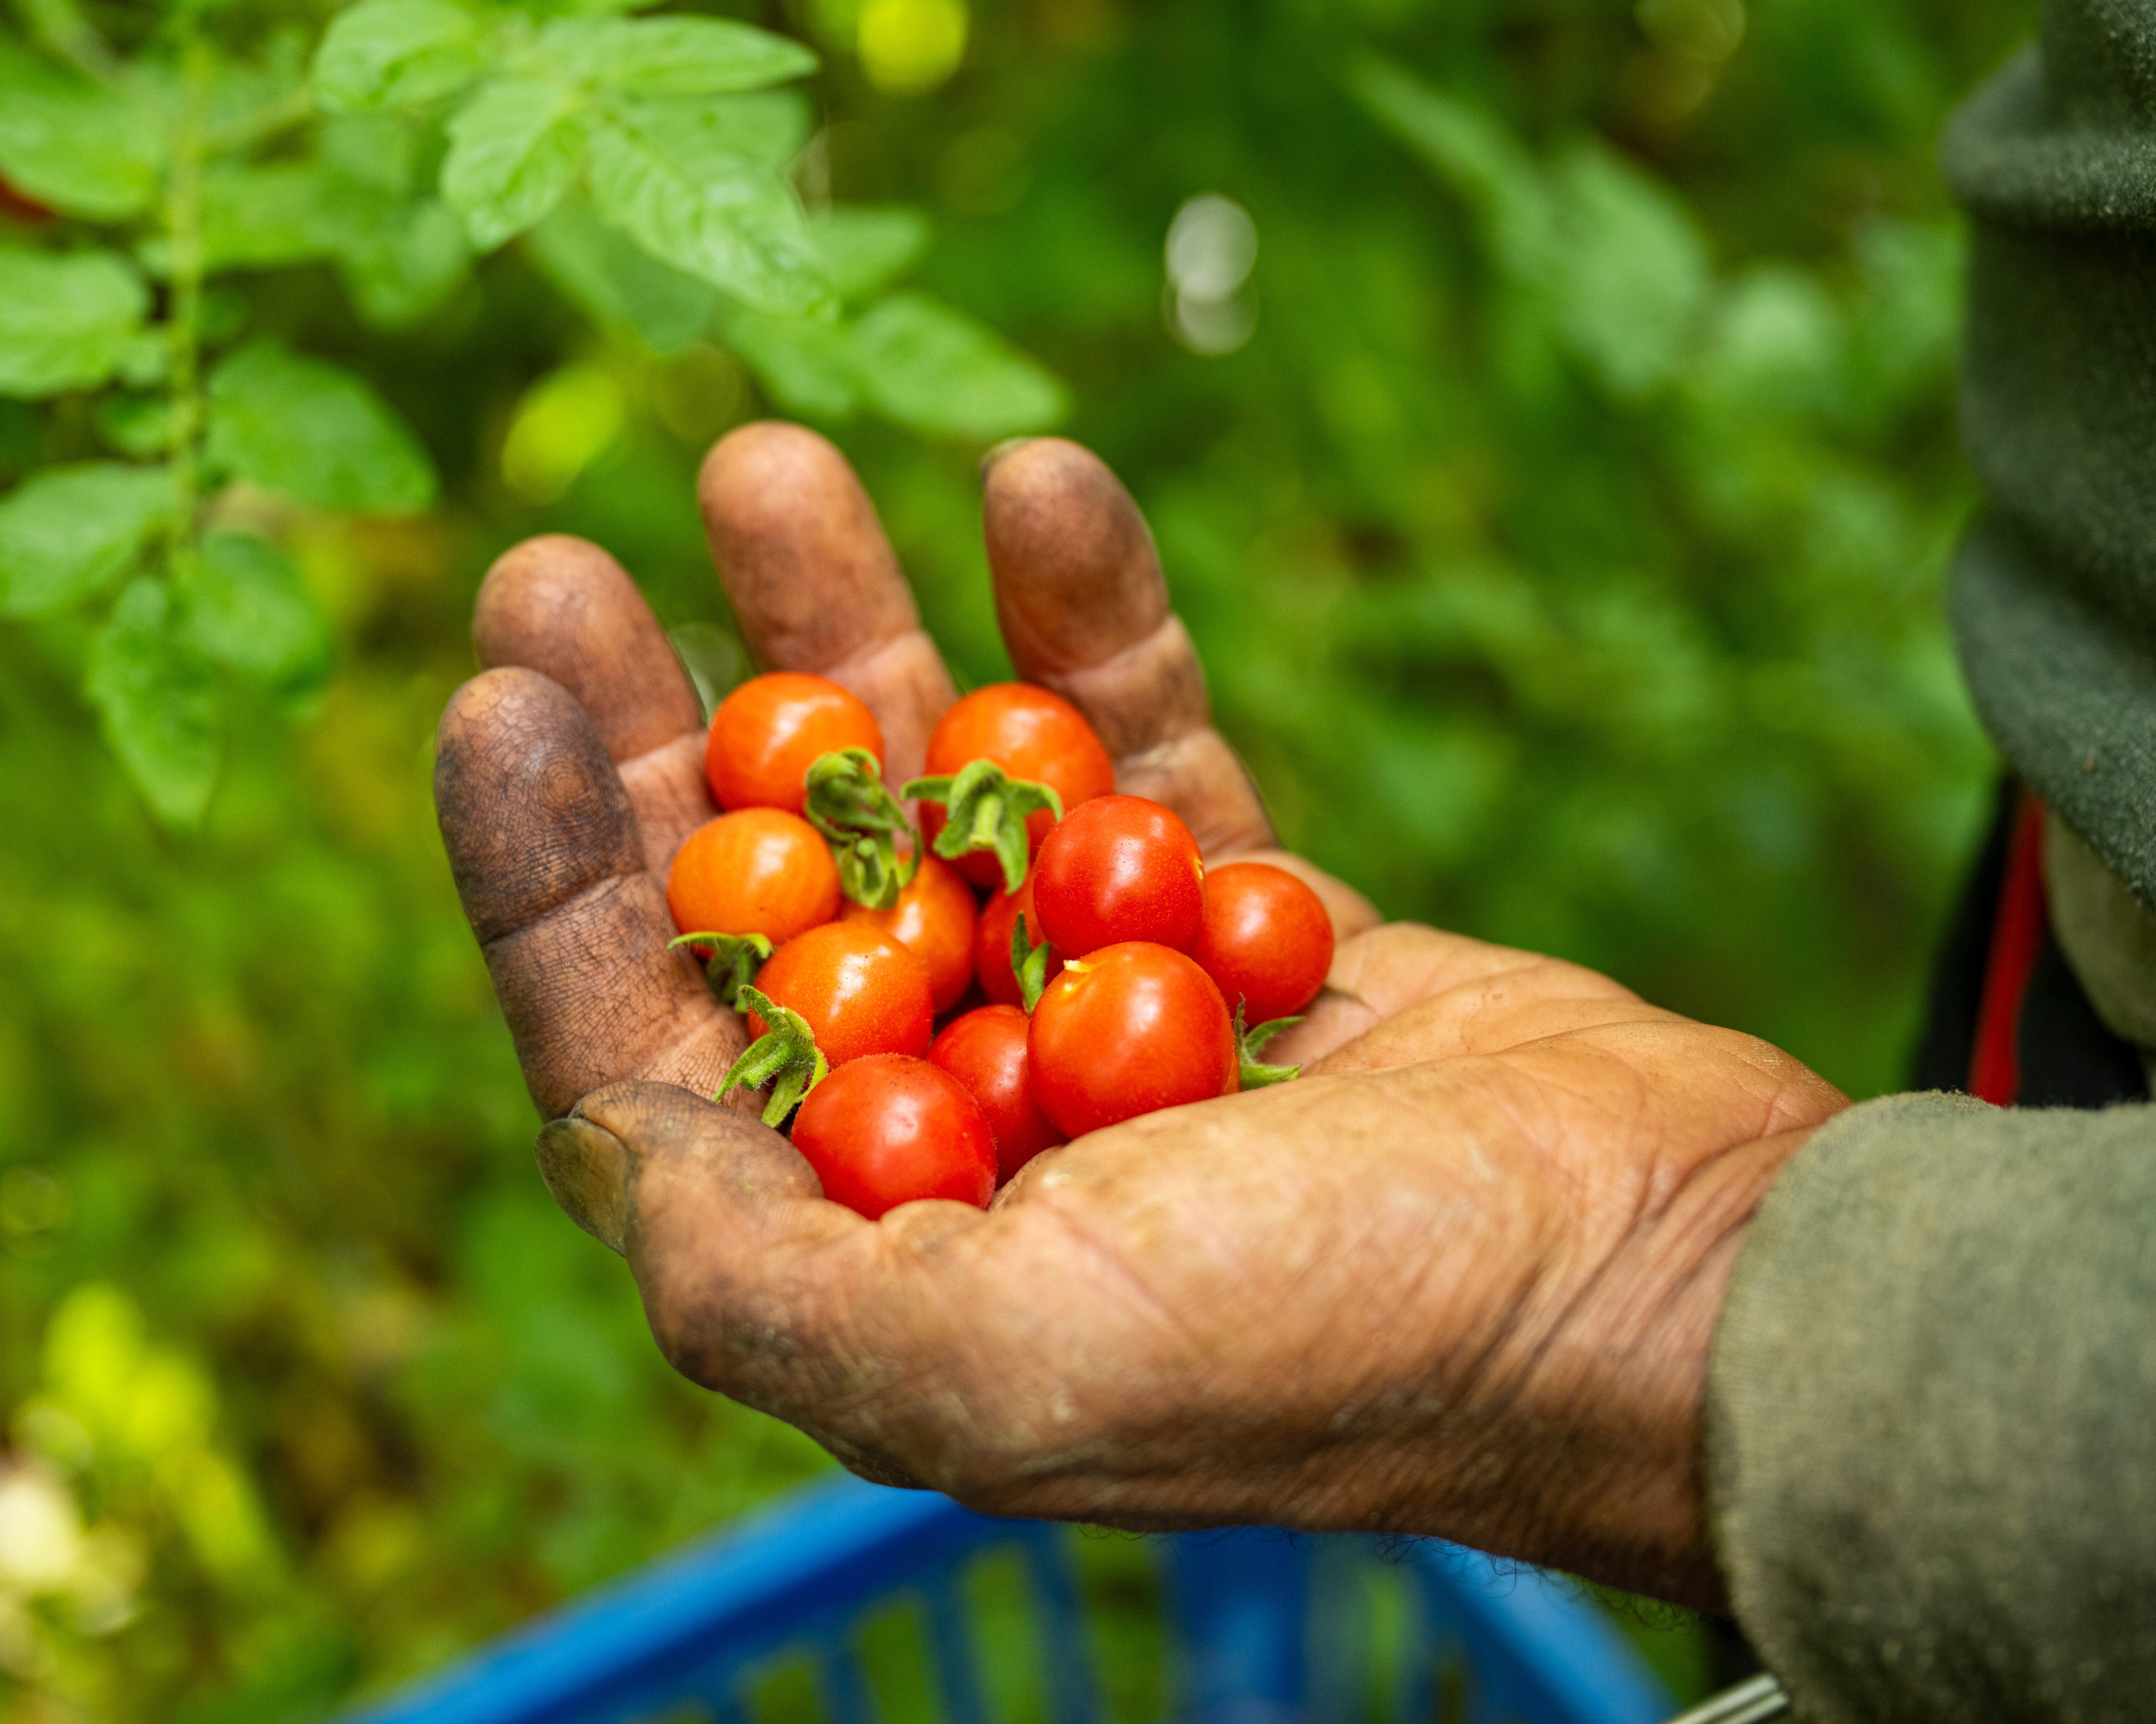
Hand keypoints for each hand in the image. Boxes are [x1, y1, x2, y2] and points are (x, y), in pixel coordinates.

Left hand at [434, 426, 1847, 1610]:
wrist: (1650, 1278)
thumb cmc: (1342, 1349)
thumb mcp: (1014, 1373)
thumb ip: (778, 1292)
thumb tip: (614, 1147)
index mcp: (881, 1252)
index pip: (653, 1051)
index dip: (551, 881)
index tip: (496, 698)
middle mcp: (970, 1126)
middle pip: (766, 897)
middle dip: (661, 727)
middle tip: (564, 558)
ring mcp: (1102, 1004)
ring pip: (935, 792)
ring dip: (850, 628)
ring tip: (761, 464)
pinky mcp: (1232, 912)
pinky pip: (1131, 740)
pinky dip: (1084, 619)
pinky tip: (1042, 483)